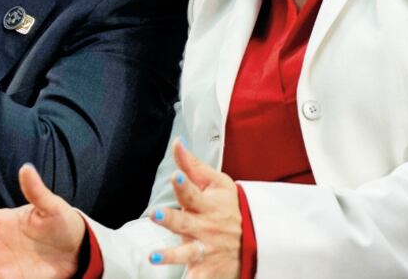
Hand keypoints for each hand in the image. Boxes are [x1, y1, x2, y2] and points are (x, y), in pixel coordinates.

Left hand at [148, 139, 241, 278]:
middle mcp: (204, 228)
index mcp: (206, 205)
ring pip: (186, 253)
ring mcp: (205, 250)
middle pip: (184, 223)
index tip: (175, 177)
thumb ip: (192, 166)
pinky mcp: (205, 271)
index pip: (192, 192)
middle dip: (169, 219)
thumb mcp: (217, 184)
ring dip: (170, 255)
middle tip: (155, 214)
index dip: (183, 185)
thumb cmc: (230, 207)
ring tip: (153, 257)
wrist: (255, 241)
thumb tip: (176, 142)